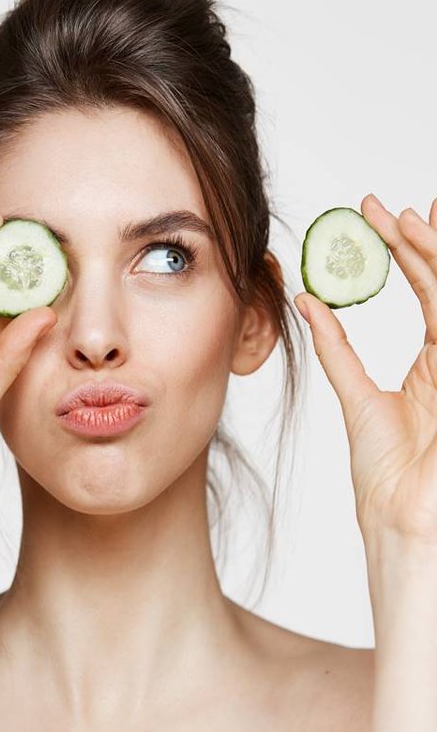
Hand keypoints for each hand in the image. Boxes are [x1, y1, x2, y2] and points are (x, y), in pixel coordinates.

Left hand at [294, 194, 436, 546]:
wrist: (404, 525)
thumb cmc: (387, 477)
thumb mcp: (358, 397)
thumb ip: (338, 348)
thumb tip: (307, 302)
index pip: (430, 291)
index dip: (407, 250)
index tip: (378, 215)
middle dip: (423, 240)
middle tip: (388, 205)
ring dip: (434, 256)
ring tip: (405, 219)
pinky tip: (422, 255)